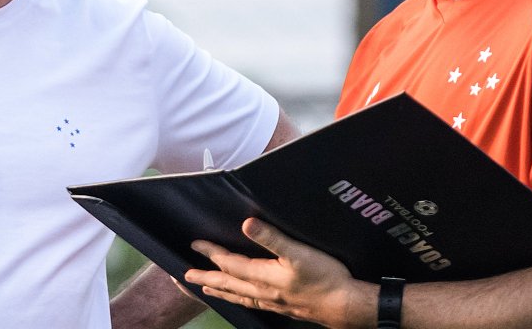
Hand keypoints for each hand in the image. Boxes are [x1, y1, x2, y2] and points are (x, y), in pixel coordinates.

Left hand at [184, 218, 374, 327]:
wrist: (345, 306)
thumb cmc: (324, 278)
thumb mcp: (298, 252)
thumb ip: (271, 238)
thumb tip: (246, 224)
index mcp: (263, 277)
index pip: (230, 263)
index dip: (211, 253)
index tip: (195, 244)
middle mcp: (263, 292)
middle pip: (228, 283)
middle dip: (206, 277)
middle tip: (186, 276)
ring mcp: (273, 302)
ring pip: (238, 296)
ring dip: (221, 290)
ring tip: (206, 289)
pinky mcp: (283, 307)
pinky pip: (253, 303)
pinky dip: (241, 299)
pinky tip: (244, 299)